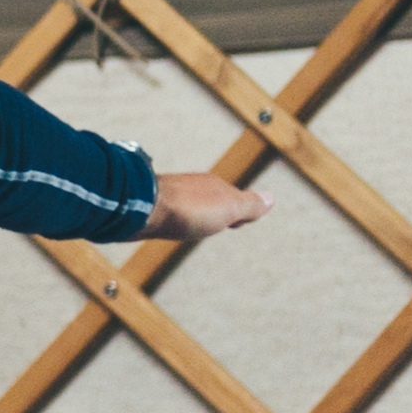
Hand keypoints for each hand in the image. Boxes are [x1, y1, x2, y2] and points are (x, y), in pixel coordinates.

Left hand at [147, 169, 265, 240]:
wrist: (140, 208)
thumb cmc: (187, 209)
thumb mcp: (229, 208)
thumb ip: (249, 204)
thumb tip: (271, 199)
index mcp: (213, 186)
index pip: (233, 200)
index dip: (238, 214)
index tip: (237, 224)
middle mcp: (191, 187)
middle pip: (208, 201)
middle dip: (214, 213)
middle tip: (215, 225)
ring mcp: (168, 195)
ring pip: (186, 206)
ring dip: (191, 215)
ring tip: (189, 226)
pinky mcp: (148, 206)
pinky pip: (165, 212)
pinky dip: (171, 218)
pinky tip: (164, 225)